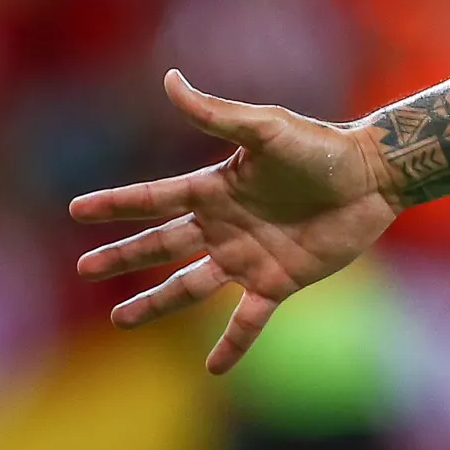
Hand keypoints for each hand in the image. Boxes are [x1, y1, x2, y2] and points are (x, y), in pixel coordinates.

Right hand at [70, 70, 401, 373]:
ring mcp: (248, 257)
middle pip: (162, 246)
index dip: (115, 204)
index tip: (75, 210)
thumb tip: (169, 80)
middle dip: (123, 258)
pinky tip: (213, 369)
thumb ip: (217, 114)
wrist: (374, 176)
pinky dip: (232, 344)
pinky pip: (249, 319)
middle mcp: (224, 226)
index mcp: (215, 189)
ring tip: (120, 320)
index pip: (153, 199)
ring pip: (191, 287)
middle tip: (85, 269)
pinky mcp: (280, 281)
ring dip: (156, 304)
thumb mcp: (266, 128)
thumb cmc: (322, 147)